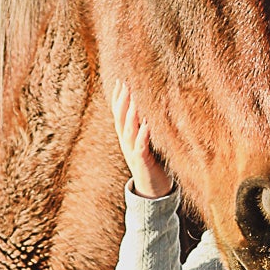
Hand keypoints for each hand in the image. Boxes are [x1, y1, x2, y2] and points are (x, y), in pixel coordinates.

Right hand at [110, 83, 172, 198]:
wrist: (152, 188)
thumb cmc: (151, 162)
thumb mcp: (145, 141)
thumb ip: (144, 126)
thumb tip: (151, 106)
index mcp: (126, 136)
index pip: (118, 114)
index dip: (117, 98)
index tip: (120, 81)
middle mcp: (126, 142)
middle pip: (120, 119)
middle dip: (122, 101)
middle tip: (125, 84)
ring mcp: (132, 151)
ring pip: (128, 131)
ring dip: (130, 115)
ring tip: (133, 101)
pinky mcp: (142, 161)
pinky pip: (141, 147)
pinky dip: (143, 135)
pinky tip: (147, 125)